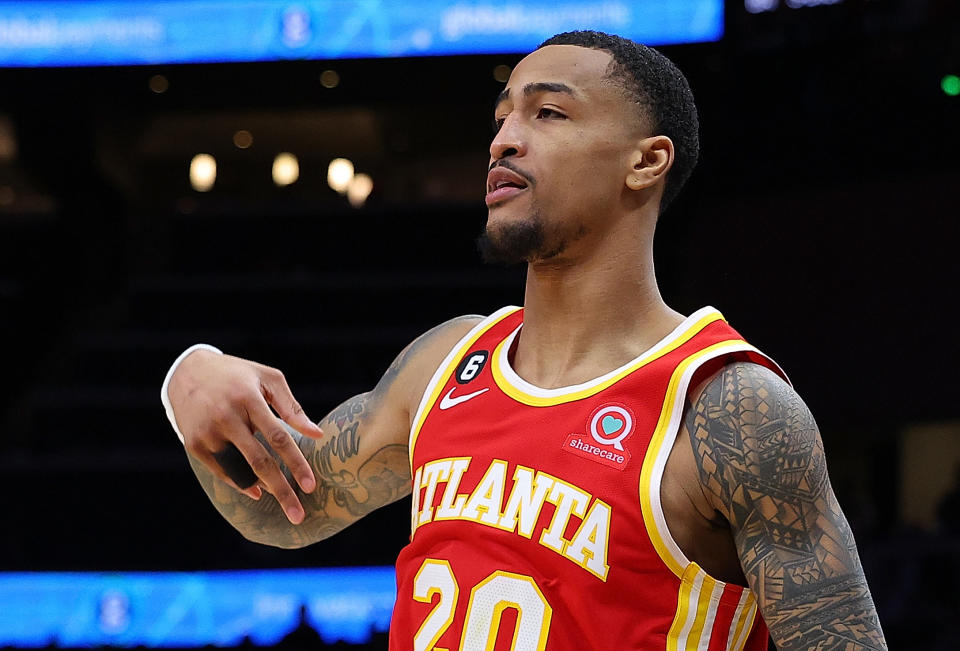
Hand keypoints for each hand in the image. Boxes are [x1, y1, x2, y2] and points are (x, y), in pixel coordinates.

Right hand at [168, 349, 323, 523]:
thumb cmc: (238, 375)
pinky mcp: (194, 444)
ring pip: (239, 471)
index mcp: (248, 399)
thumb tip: (318, 435)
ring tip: (282, 498)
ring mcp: (208, 433)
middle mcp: (226, 417)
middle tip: (298, 515)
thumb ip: (292, 408)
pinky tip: (257, 489)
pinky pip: (222, 472)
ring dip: (262, 488)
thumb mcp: (268, 379)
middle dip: (282, 491)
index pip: (278, 437)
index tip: (311, 486)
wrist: (188, 372)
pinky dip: (241, 483)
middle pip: (259, 462)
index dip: (296, 463)